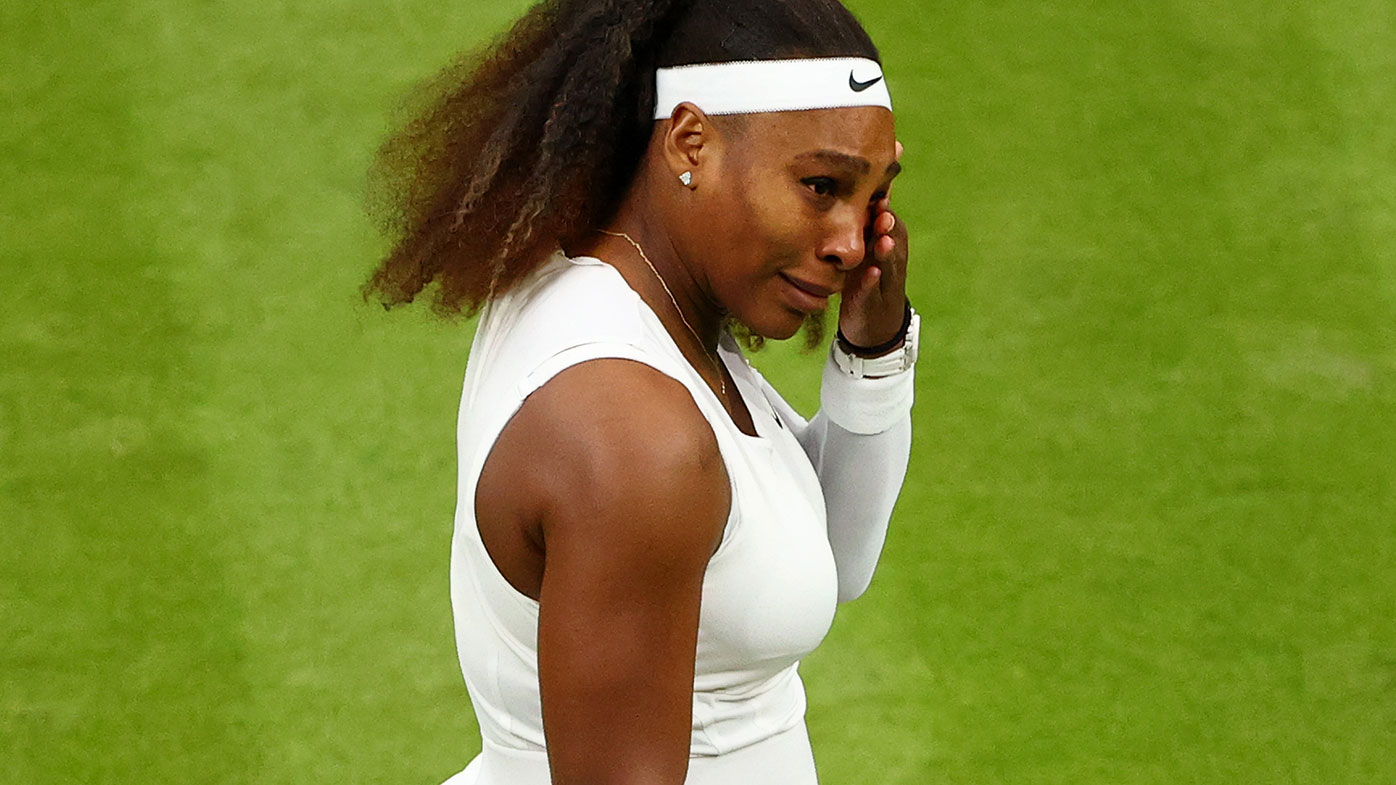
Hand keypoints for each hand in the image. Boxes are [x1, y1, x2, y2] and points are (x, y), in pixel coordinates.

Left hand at [839, 140, 908, 349]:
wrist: (872, 324)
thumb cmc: (864, 275)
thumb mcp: (861, 245)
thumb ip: (860, 220)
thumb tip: (848, 182)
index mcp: (884, 242)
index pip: (886, 221)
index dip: (882, 207)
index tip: (878, 192)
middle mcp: (889, 259)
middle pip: (892, 238)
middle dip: (888, 225)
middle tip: (883, 212)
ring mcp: (884, 281)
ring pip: (889, 263)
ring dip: (886, 251)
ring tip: (882, 240)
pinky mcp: (874, 302)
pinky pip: (875, 291)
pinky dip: (874, 282)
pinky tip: (871, 274)